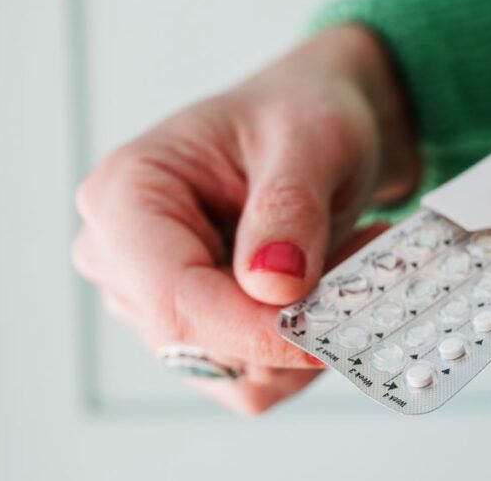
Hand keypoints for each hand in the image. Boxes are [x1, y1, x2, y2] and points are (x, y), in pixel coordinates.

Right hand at [73, 25, 418, 412]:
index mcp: (125, 196)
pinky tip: (332, 282)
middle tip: (367, 254)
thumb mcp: (308, 137)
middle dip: (293, 320)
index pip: (173, 299)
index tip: (325, 328)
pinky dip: (308, 343)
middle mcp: (123, 258)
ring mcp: (156, 302)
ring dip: (310, 330)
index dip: (252, 330)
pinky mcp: (200, 332)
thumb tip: (273, 285)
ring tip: (354, 253)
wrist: (312, 127)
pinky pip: (257, 378)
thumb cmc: (297, 113)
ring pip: (235, 373)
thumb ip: (289, 206)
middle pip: (200, 344)